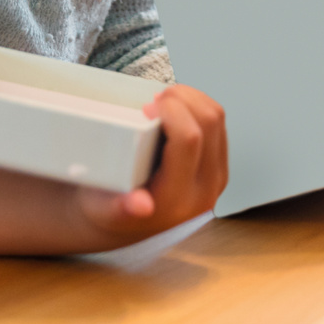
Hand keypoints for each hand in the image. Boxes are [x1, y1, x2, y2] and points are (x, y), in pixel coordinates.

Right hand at [77, 85, 227, 236]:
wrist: (128, 225)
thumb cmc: (110, 209)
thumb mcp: (103, 210)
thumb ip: (120, 208)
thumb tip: (140, 206)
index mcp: (175, 201)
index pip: (188, 140)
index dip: (171, 111)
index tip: (148, 107)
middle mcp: (203, 192)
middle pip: (209, 123)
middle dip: (183, 99)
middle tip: (156, 99)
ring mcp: (216, 180)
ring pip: (217, 120)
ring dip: (192, 99)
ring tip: (164, 101)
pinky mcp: (219, 168)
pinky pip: (218, 125)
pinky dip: (198, 108)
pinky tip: (176, 110)